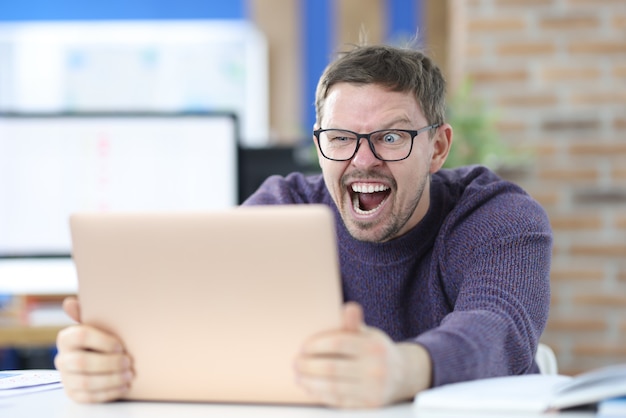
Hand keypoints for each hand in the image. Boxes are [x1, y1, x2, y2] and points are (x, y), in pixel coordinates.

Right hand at [54, 296, 133, 402]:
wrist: (100, 358)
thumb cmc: (102, 338)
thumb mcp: (98, 324)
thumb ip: (87, 313)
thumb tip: (69, 303)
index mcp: (67, 338)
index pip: (81, 336)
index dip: (103, 341)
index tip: (121, 345)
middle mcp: (62, 358)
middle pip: (82, 362)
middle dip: (109, 363)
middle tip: (129, 362)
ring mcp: (66, 378)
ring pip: (86, 382)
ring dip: (111, 379)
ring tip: (129, 375)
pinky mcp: (73, 393)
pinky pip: (89, 397)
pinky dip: (109, 393)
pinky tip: (124, 386)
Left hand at [294, 302, 431, 408]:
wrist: (402, 374)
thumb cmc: (377, 350)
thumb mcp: (368, 333)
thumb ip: (354, 323)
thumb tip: (348, 308)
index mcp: (372, 347)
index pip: (338, 343)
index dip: (316, 345)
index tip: (303, 346)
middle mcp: (375, 369)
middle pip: (332, 368)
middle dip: (308, 365)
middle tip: (296, 362)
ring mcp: (372, 390)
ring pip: (332, 388)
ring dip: (310, 382)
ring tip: (298, 375)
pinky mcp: (368, 405)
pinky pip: (338, 401)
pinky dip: (320, 394)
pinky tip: (310, 387)